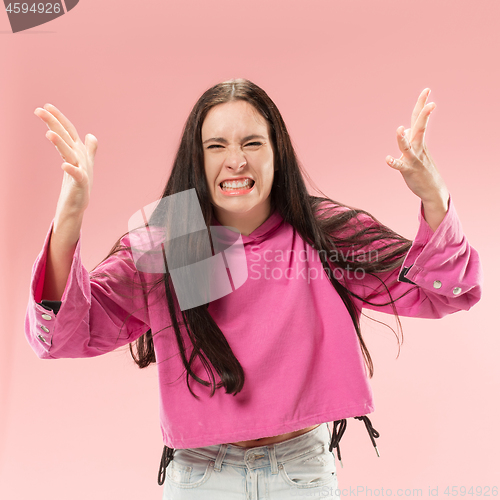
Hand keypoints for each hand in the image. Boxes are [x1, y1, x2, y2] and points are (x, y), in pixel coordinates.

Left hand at [34, 103, 96, 214]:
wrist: (78, 206)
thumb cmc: (78, 185)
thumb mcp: (83, 164)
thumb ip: (88, 149)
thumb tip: (91, 135)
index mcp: (79, 152)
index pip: (69, 131)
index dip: (59, 118)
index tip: (46, 106)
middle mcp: (81, 158)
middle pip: (66, 137)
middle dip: (54, 123)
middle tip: (39, 110)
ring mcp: (82, 170)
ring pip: (70, 154)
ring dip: (61, 144)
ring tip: (49, 134)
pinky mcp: (81, 184)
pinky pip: (77, 176)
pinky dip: (72, 170)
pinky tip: (64, 165)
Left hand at [385, 89, 448, 206]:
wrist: (433, 189)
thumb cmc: (423, 168)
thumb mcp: (417, 150)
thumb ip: (410, 138)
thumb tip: (405, 129)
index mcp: (419, 141)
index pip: (419, 119)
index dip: (422, 105)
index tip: (427, 90)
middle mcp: (418, 147)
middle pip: (420, 128)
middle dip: (424, 115)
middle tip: (431, 103)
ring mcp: (414, 158)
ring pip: (408, 146)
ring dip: (402, 138)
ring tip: (399, 129)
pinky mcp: (408, 170)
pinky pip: (400, 165)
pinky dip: (394, 162)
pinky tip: (387, 159)